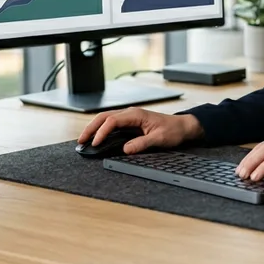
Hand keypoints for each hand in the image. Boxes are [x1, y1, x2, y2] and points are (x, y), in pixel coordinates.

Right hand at [77, 107, 202, 154]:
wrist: (183, 127)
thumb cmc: (173, 130)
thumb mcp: (159, 139)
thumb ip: (142, 144)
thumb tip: (126, 149)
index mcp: (136, 115)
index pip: (112, 120)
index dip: (102, 132)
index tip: (96, 143)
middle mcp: (130, 114)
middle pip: (104, 117)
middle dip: (91, 128)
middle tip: (81, 141)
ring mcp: (129, 118)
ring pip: (106, 120)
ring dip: (94, 128)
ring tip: (84, 140)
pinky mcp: (130, 123)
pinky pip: (112, 125)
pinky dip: (101, 130)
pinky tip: (96, 138)